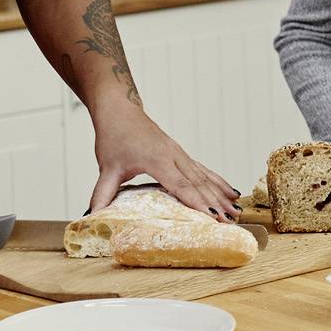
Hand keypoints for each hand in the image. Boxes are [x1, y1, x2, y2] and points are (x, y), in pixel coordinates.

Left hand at [87, 103, 239, 218]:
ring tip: (237, 211)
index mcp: (158, 160)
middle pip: (199, 183)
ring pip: (205, 176)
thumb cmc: (114, 135)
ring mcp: (179, 153)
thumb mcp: (107, 167)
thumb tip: (92, 217)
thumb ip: (102, 193)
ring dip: (222, 194)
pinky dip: (218, 182)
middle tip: (231, 222)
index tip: (212, 217)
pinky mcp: (180, 153)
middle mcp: (174, 156)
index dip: (197, 202)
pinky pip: (203, 170)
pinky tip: (231, 192)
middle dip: (216, 203)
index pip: (181, 185)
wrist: (121, 109)